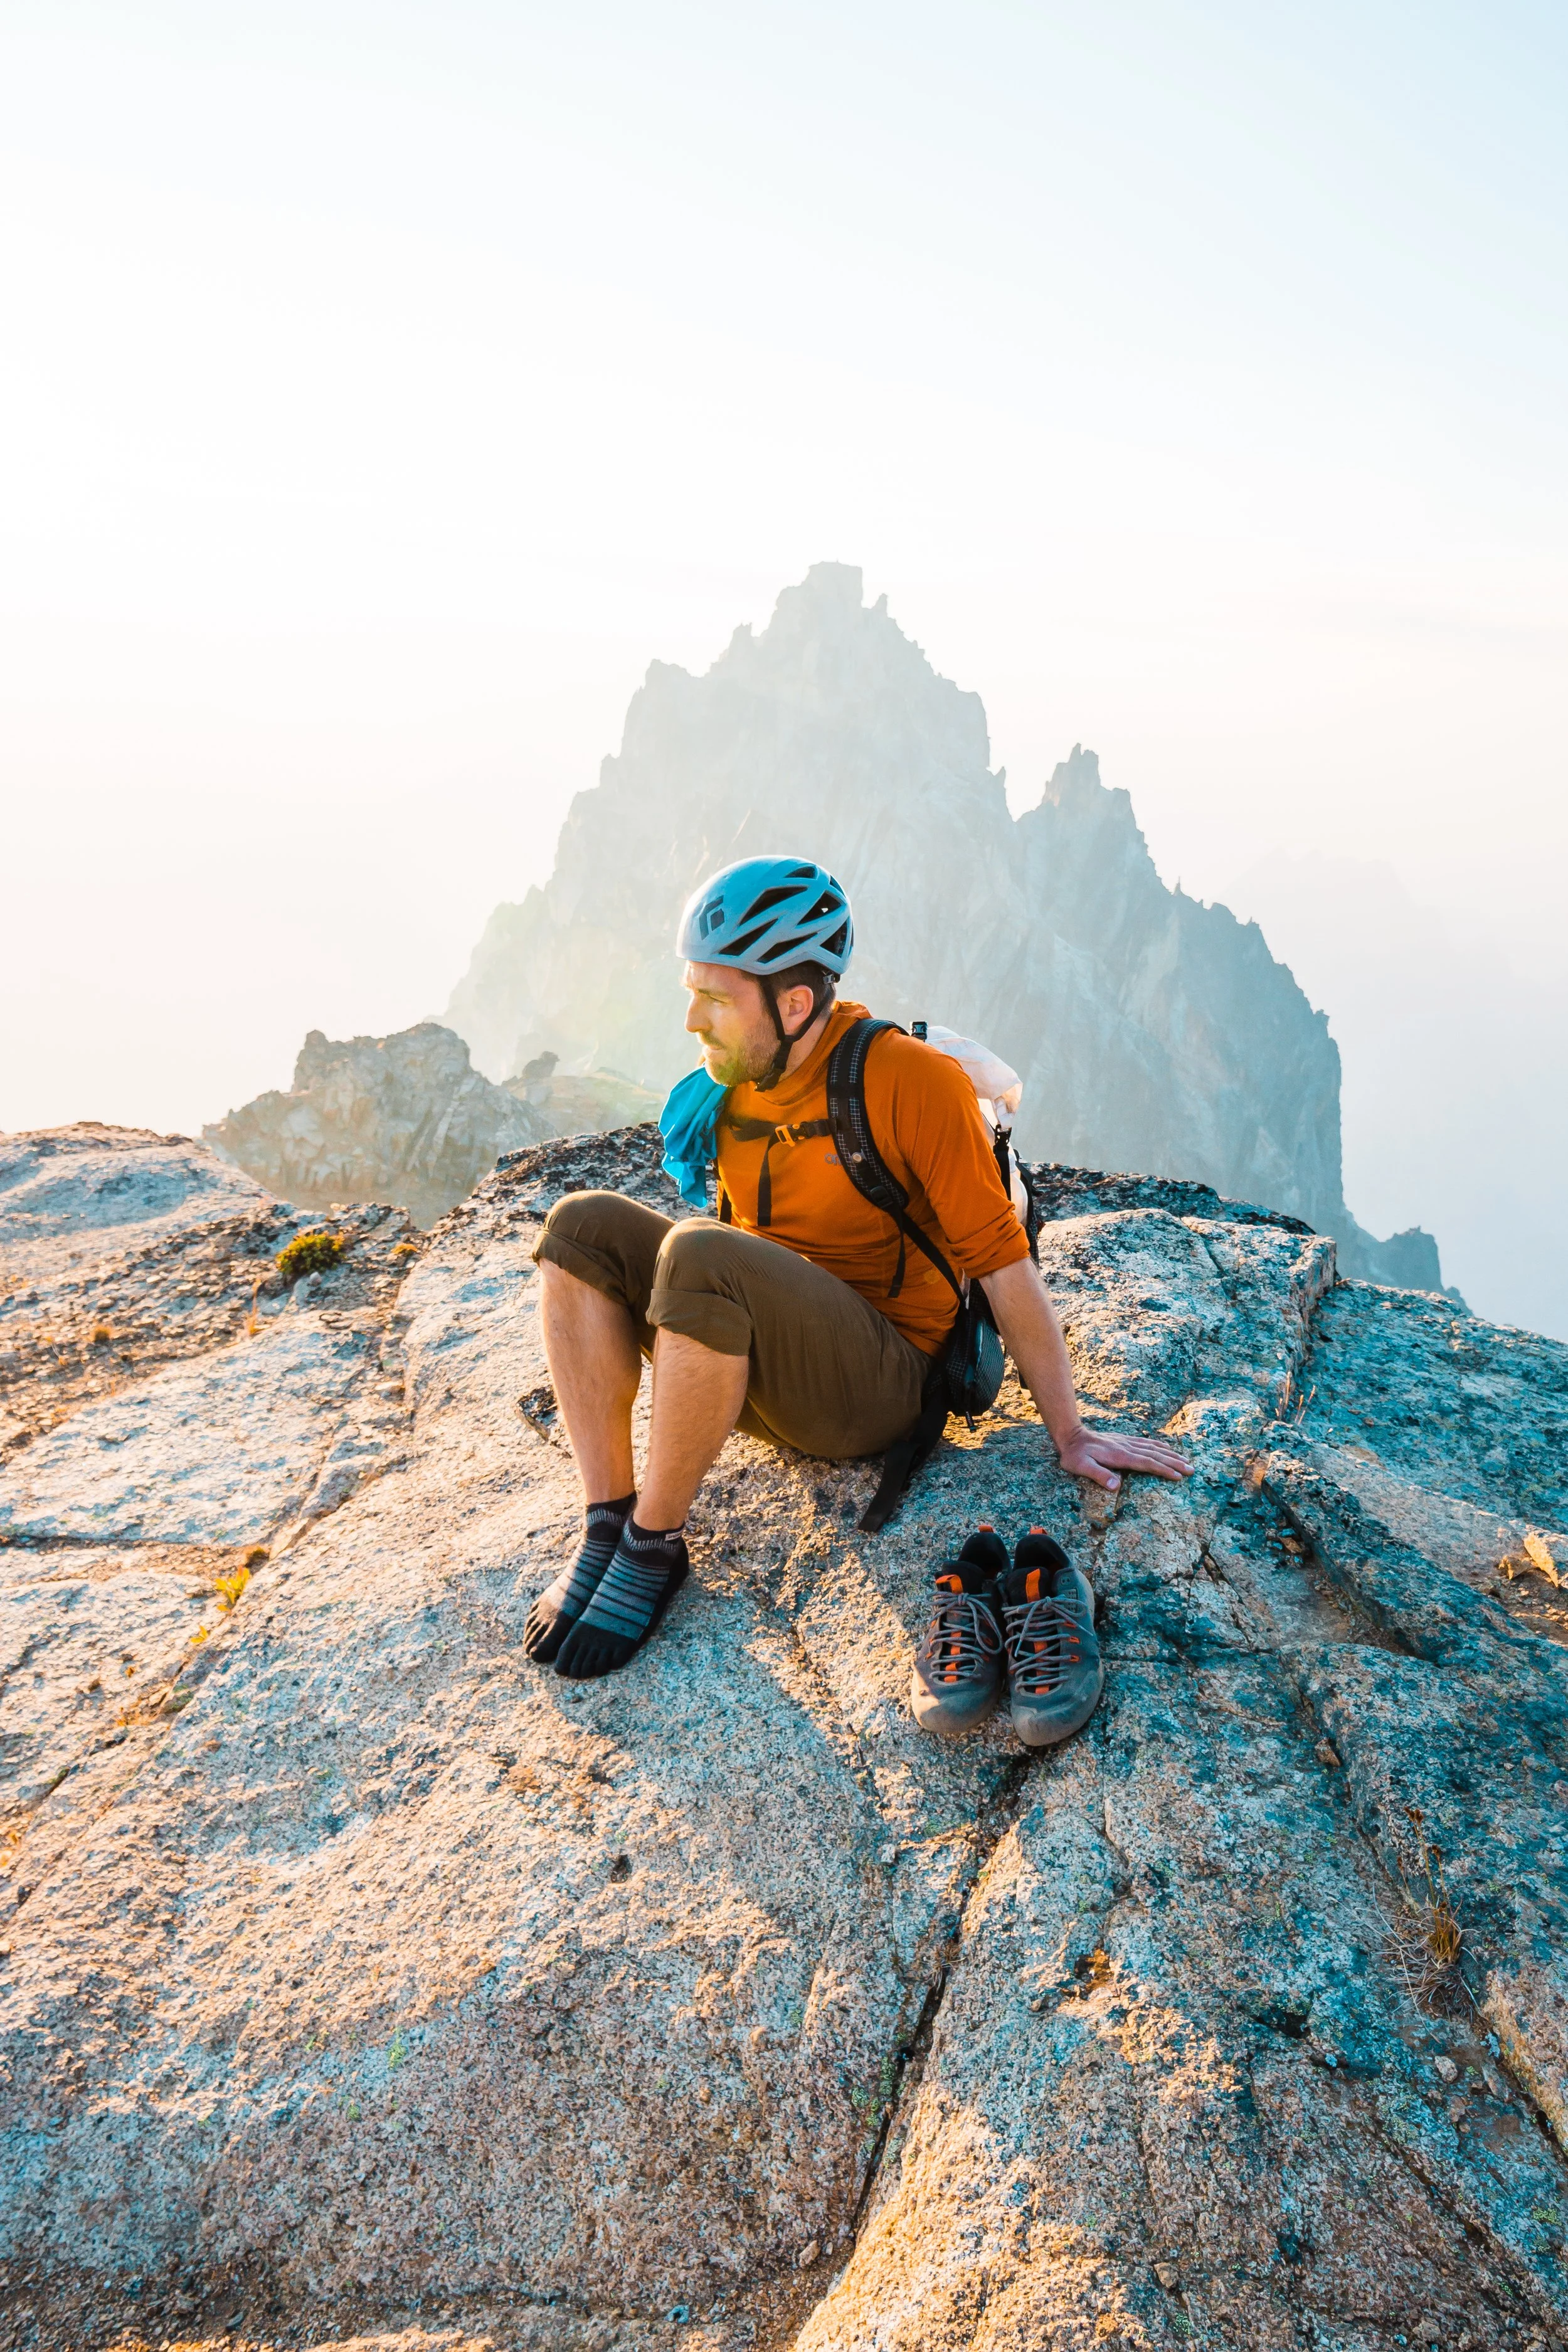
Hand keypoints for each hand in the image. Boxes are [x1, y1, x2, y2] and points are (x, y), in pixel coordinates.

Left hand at [1054, 1426, 1192, 1491]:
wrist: (1071, 1436)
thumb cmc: (1075, 1455)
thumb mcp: (1081, 1467)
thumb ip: (1099, 1475)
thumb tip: (1117, 1485)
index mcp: (1120, 1456)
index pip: (1146, 1463)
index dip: (1163, 1469)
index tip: (1178, 1476)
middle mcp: (1126, 1448)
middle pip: (1155, 1455)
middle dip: (1174, 1463)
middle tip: (1191, 1470)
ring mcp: (1126, 1443)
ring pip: (1153, 1448)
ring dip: (1171, 1455)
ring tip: (1186, 1461)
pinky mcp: (1123, 1440)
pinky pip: (1146, 1442)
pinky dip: (1159, 1445)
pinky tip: (1167, 1448)